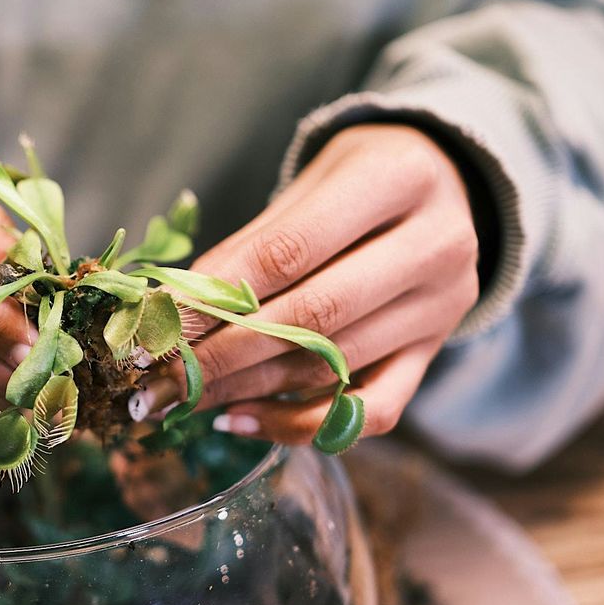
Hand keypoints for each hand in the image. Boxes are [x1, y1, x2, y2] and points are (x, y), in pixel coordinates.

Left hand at [151, 124, 479, 442]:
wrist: (445, 183)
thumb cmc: (357, 179)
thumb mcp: (308, 183)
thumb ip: (249, 245)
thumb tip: (173, 308)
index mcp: (398, 179)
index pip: (288, 252)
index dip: (216, 296)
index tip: (158, 326)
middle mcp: (435, 246)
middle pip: (313, 318)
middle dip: (224, 356)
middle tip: (160, 380)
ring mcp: (441, 308)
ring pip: (333, 368)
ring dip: (247, 391)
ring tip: (185, 397)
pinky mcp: (433, 354)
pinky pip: (368, 412)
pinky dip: (300, 425)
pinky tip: (242, 419)